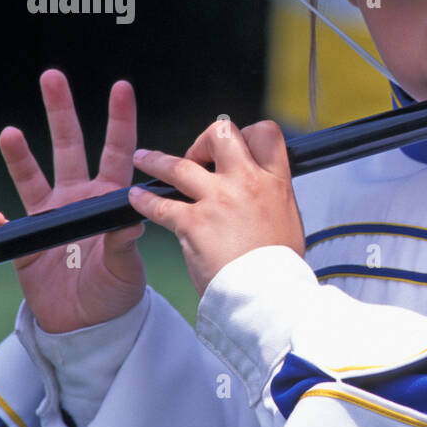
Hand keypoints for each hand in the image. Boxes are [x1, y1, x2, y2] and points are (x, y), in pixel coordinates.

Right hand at [0, 70, 145, 333]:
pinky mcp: (26, 241)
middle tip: (54, 77)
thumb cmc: (116, 291)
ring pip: (32, 176)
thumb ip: (125, 242)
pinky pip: (7, 228)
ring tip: (9, 132)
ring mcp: (50, 216)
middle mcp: (78, 198)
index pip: (118, 152)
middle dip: (62, 112)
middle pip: (69, 147)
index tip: (121, 88)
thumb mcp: (128, 267)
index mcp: (110, 198)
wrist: (88, 325)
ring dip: (19, 155)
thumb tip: (130, 218)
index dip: (120, 120)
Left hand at [128, 118, 305, 295]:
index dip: (248, 133)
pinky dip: (144, 200)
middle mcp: (246, 182)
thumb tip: (263, 194)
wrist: (270, 294)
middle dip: (204, 140)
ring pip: (179, 165)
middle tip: (197, 154)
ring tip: (143, 159)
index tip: (238, 146)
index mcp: (275, 182)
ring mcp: (218, 200)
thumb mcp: (289, 221)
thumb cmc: (281, 267)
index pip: (266, 133)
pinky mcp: (194, 223)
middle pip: (221, 134)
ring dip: (157, 160)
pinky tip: (136, 198)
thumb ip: (272, 199)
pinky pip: (159, 204)